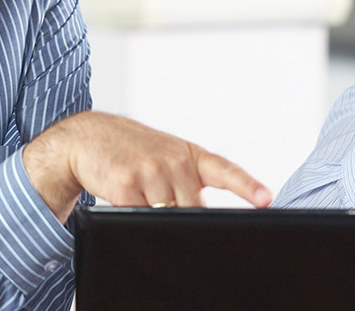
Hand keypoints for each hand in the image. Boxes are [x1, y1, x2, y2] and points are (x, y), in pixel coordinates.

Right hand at [21, 111, 272, 222]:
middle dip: (184, 218)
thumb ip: (189, 181)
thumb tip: (205, 217)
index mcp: (190, 154)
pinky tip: (124, 196)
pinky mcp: (125, 185)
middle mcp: (174, 160)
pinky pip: (137, 218)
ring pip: (165, 216)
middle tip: (166, 205)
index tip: (266, 198)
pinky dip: (132, 215)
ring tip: (140, 193)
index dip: (248, 186)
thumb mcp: (168, 155)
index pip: (226, 171)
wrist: (89, 137)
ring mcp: (150, 171)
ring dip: (154, 214)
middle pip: (193, 210)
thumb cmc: (134, 150)